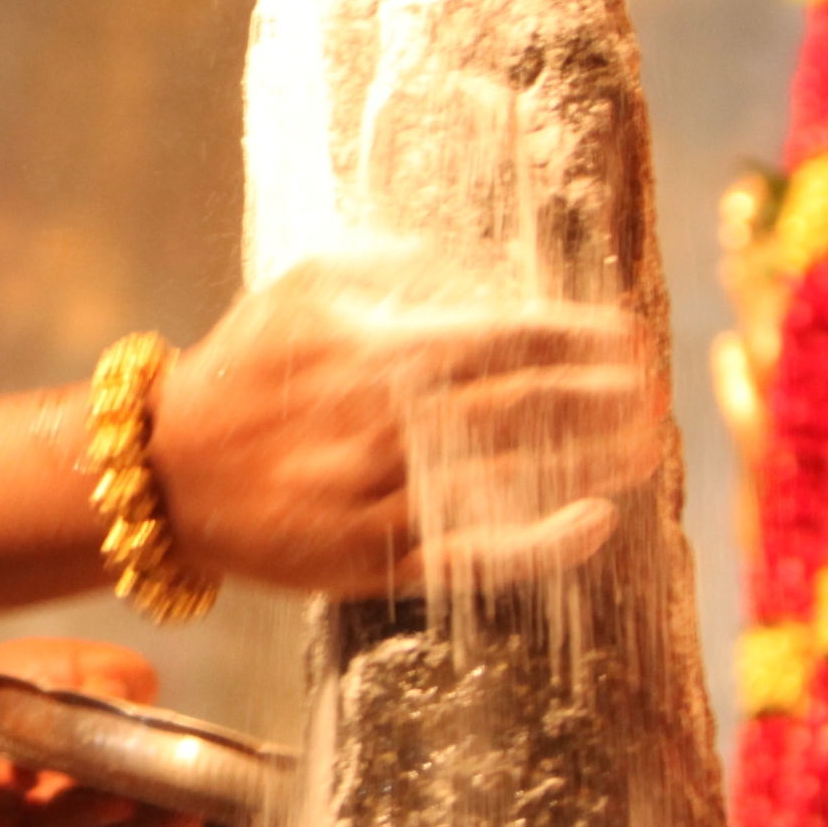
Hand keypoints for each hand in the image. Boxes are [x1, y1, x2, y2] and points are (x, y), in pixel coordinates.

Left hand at [0, 636, 245, 826]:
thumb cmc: (13, 687)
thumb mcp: (79, 667)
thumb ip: (120, 679)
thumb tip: (134, 704)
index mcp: (115, 788)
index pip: (169, 819)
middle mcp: (80, 822)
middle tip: (196, 817)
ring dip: (104, 821)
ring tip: (129, 799)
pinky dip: (27, 808)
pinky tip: (37, 784)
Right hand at [152, 252, 658, 599]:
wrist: (169, 470)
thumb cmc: (248, 368)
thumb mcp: (305, 286)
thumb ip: (395, 266)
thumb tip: (485, 270)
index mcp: (373, 349)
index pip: (506, 337)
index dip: (580, 336)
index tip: (631, 335)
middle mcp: (383, 423)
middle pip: (523, 406)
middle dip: (603, 395)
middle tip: (658, 388)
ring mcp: (378, 497)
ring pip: (509, 478)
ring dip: (590, 460)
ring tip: (648, 444)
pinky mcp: (371, 560)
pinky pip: (472, 556)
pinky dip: (539, 544)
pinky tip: (595, 525)